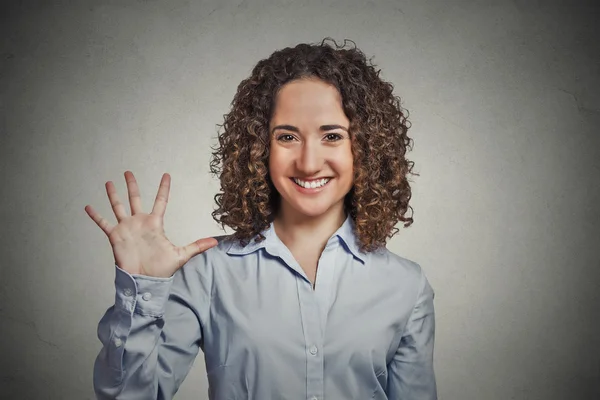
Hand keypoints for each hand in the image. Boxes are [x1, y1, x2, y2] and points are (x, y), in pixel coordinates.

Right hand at [85, 171, 217, 277]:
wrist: (144, 281)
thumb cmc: (162, 269)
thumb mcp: (181, 255)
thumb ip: (197, 246)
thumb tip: (216, 242)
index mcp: (155, 224)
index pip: (160, 201)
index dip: (163, 188)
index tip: (166, 175)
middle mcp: (139, 222)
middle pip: (135, 199)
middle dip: (132, 186)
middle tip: (128, 172)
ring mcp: (126, 228)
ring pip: (118, 207)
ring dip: (113, 195)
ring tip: (109, 182)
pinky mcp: (115, 236)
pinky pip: (103, 223)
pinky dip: (96, 216)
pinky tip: (88, 207)